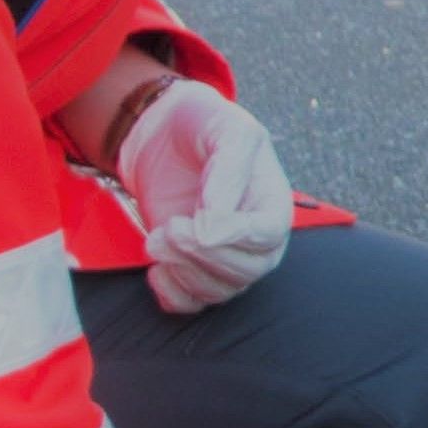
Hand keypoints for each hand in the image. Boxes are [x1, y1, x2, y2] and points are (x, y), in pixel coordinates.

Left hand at [116, 78, 291, 312]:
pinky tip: (156, 266)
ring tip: (156, 237)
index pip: (269, 235)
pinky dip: (170, 293)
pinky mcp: (192, 269)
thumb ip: (228, 169)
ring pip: (219, 291)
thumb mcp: (224, 129)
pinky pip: (191, 303)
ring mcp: (223, 256)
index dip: (236, 236)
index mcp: (271, 201)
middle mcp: (254, 237)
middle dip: (202, 255)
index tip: (198, 220)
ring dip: (183, 271)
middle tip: (168, 227)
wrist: (160, 134)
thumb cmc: (200, 124)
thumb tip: (217, 223)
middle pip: (247, 271)